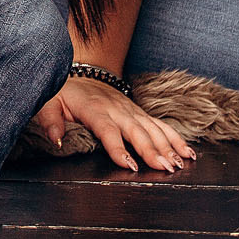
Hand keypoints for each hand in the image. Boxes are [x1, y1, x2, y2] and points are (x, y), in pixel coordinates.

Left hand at [31, 76, 195, 172]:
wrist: (82, 71)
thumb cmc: (65, 92)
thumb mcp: (50, 102)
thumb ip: (50, 120)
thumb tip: (55, 139)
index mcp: (95, 110)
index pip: (108, 131)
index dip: (118, 148)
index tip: (130, 165)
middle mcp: (117, 109)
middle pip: (137, 131)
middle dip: (152, 150)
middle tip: (165, 168)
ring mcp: (131, 110)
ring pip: (153, 129)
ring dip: (168, 146)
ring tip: (180, 163)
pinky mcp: (140, 112)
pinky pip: (160, 125)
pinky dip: (176, 138)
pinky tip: (188, 153)